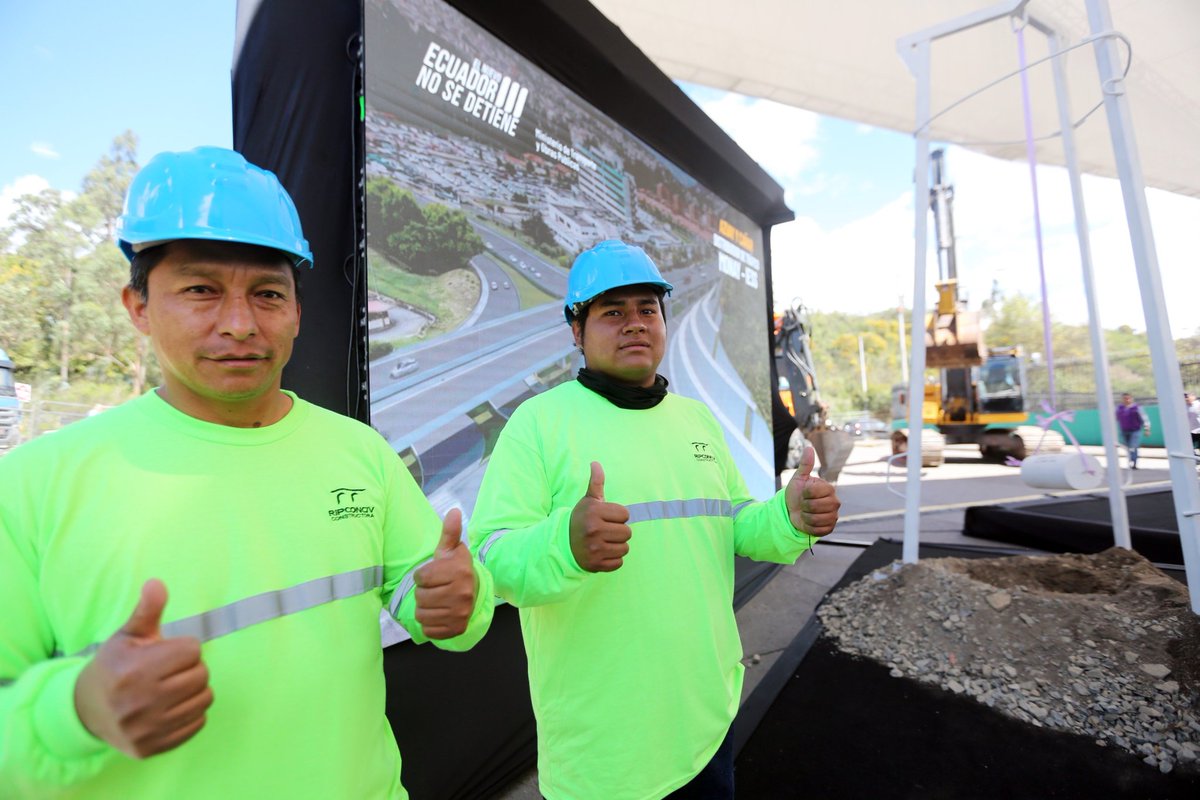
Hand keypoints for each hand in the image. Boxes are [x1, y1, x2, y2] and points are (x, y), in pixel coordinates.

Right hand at [73, 580, 211, 758]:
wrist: (86, 710)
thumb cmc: (114, 666)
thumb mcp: (127, 635)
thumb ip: (147, 610)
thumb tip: (157, 583)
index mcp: (135, 669)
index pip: (192, 650)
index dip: (183, 647)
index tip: (167, 652)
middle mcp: (141, 702)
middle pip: (201, 675)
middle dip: (190, 668)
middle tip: (171, 670)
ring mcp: (147, 728)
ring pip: (204, 699)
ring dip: (195, 690)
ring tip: (173, 687)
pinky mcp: (152, 747)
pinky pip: (198, 723)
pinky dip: (191, 712)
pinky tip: (172, 706)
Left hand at [414, 509, 477, 638]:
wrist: (474, 593)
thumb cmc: (455, 569)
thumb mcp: (451, 550)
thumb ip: (449, 532)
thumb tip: (453, 511)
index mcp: (459, 572)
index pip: (421, 577)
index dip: (422, 576)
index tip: (433, 574)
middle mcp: (462, 593)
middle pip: (420, 597)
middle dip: (423, 593)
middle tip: (436, 588)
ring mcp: (460, 613)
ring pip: (421, 614)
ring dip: (424, 608)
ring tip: (437, 601)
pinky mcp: (456, 629)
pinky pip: (428, 630)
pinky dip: (430, 624)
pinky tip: (439, 614)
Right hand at [569, 462, 630, 571]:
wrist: (562, 544)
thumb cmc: (581, 520)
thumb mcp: (588, 501)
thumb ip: (596, 483)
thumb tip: (595, 463)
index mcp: (594, 512)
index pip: (625, 514)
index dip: (618, 516)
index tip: (606, 518)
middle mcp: (594, 530)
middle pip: (627, 532)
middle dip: (618, 532)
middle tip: (605, 531)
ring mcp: (595, 549)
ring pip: (625, 548)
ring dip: (617, 546)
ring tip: (604, 542)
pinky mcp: (596, 564)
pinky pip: (619, 562)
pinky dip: (613, 559)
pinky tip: (602, 553)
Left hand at [785, 446, 840, 535]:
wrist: (794, 511)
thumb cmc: (797, 493)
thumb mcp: (798, 479)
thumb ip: (805, 464)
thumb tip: (809, 447)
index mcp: (828, 488)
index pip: (812, 492)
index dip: (803, 494)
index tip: (803, 493)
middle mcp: (835, 502)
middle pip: (813, 506)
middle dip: (803, 506)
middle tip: (804, 504)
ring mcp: (834, 515)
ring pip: (815, 519)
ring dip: (805, 517)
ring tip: (806, 513)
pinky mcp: (830, 527)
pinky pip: (818, 530)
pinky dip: (809, 527)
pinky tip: (809, 522)